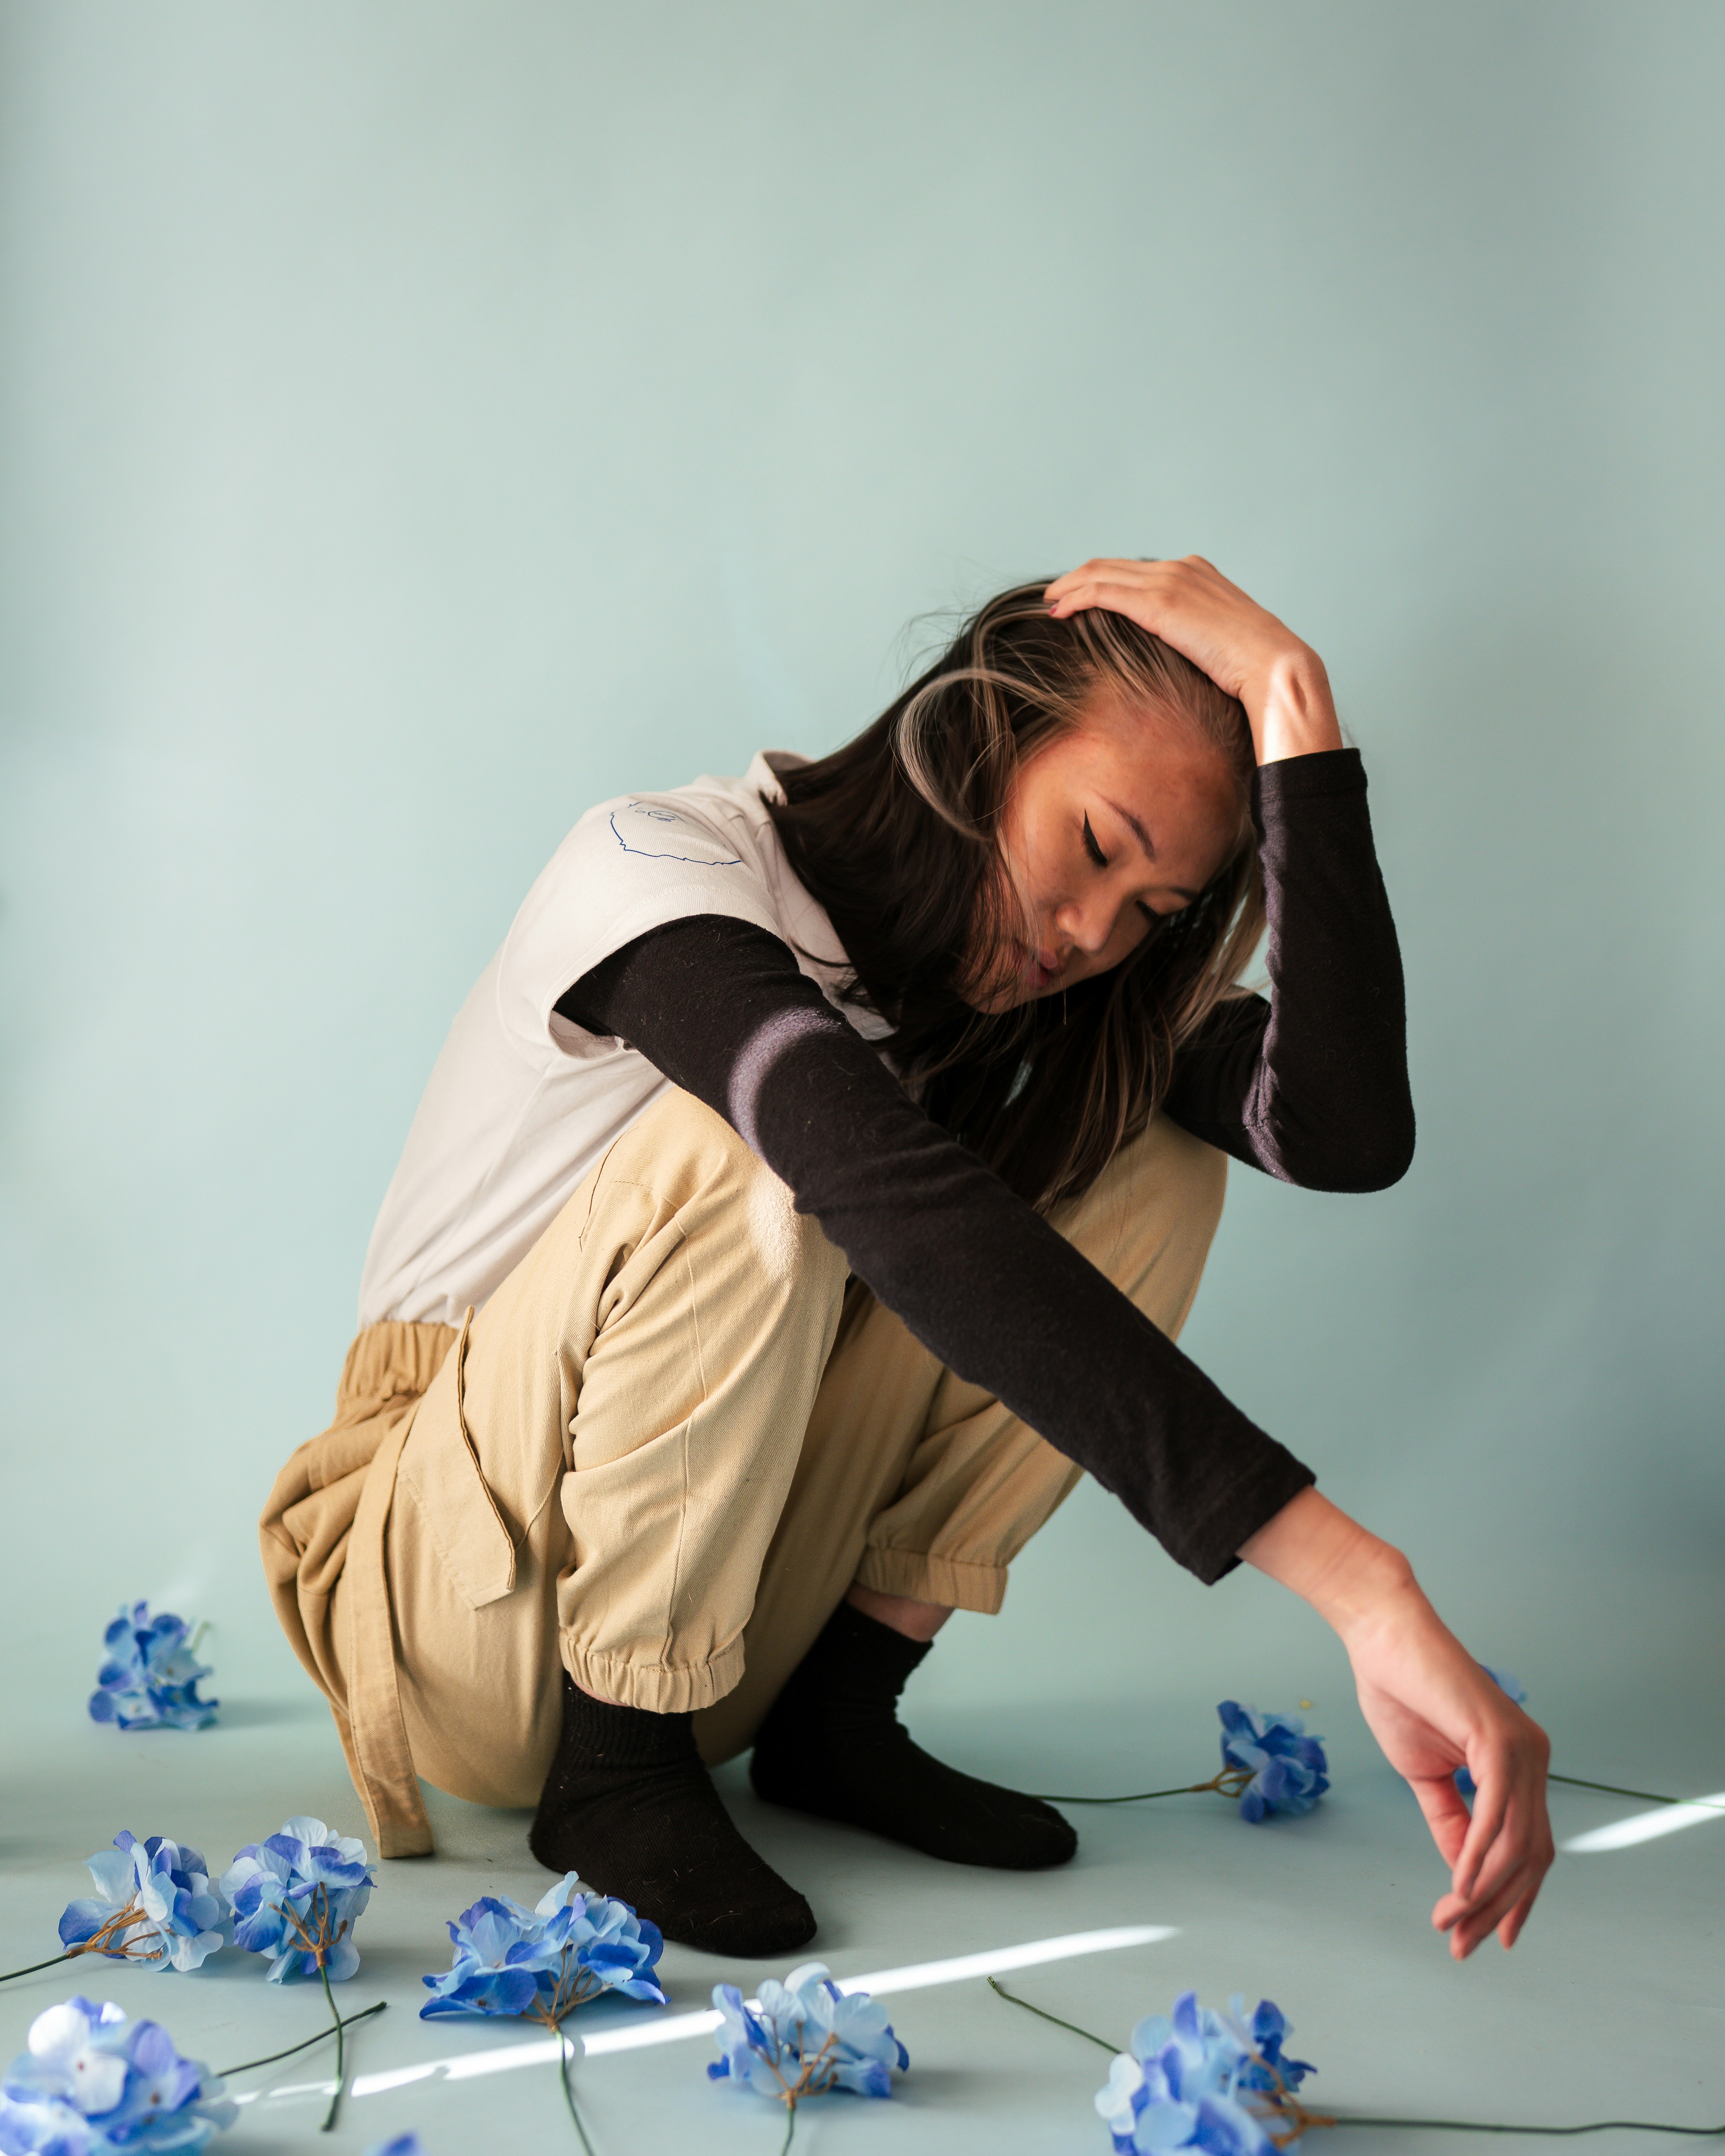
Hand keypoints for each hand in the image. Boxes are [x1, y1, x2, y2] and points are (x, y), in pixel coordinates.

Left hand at [1043, 556, 1343, 765]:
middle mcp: (1180, 568)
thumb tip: (1175, 653)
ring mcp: (1170, 581)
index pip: (1135, 569)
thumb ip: (1191, 633)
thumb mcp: (1216, 640)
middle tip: (1053, 596)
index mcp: (1196, 572)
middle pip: (1112, 565)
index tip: (1079, 597)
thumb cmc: (1250, 665)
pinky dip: (1076, 597)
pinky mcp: (1160, 602)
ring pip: (1101, 573)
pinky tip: (1058, 611)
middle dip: (1077, 578)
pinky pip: (1103, 591)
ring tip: (1050, 603)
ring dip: (1070, 586)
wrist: (1272, 663)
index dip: (1103, 579)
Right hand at [1240, 1489, 1554, 1957]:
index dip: (1514, 1898)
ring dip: (1484, 1892)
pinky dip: (1481, 1856)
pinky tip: (1460, 1885)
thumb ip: (1450, 1821)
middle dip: (1496, 1907)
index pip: (1530, 1847)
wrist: (1382, 1635)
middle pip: (1531, 1855)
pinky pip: (1498, 1814)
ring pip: (1519, 1843)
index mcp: (1521, 1765)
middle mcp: (1535, 1758)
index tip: (1487, 1938)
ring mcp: (1522, 1748)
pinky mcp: (1498, 1739)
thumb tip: (1465, 1875)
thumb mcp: (1426, 1774)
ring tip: (1450, 1921)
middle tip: (1458, 1944)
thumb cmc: (1400, 1691)